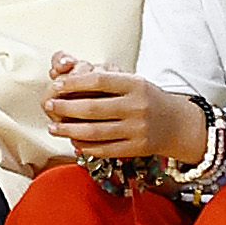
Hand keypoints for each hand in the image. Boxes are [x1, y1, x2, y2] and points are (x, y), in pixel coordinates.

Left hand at [43, 60, 207, 168]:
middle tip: (48, 106)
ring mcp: (137, 130)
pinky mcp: (137, 149)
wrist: (177, 124)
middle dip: (65, 108)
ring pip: (96, 132)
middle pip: (93, 109)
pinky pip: (105, 149)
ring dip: (69, 130)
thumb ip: (106, 80)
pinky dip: (86, 146)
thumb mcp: (133, 82)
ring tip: (53, 127)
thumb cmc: (147, 98)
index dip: (74, 83)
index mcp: (135, 85)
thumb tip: (68, 75)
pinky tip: (73, 141)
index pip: (99, 81)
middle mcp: (137, 107)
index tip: (56, 86)